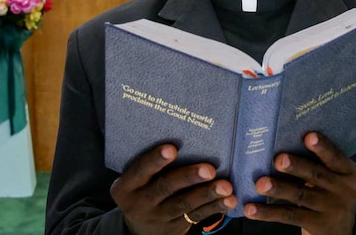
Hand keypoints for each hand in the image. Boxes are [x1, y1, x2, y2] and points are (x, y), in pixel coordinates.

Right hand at [110, 144, 236, 234]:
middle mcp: (140, 203)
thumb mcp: (135, 180)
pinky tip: (228, 200)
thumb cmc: (141, 189)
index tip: (172, 149)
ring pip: (184, 204)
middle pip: (165, 188)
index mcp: (126, 187)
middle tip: (209, 169)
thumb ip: (150, 164)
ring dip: (207, 194)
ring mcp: (158, 217)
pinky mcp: (176, 226)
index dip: (155, 160)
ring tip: (225, 186)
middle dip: (189, 177)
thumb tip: (180, 131)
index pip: (140, 171)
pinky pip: (196, 216)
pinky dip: (214, 207)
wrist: (140, 228)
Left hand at [244, 132, 355, 234]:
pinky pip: (289, 216)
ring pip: (300, 196)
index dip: (323, 148)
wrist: (342, 228)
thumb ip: (320, 162)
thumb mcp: (336, 176)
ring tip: (261, 184)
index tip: (309, 137)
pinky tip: (252, 209)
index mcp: (348, 172)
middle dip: (297, 167)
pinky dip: (268, 212)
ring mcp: (329, 208)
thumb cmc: (331, 191)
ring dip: (278, 189)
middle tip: (279, 160)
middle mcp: (342, 190)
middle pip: (315, 175)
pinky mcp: (315, 224)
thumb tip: (284, 141)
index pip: (335, 158)